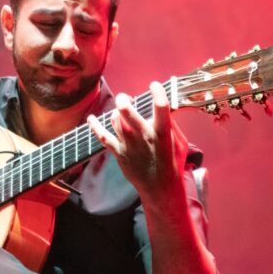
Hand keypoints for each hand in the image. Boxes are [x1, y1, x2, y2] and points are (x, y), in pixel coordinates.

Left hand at [87, 81, 188, 200]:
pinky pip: (103, 137)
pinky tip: (92, 118)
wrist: (160, 188)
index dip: (158, 93)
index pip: (161, 108)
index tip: (154, 85)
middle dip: (124, 102)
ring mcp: (129, 146)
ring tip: (122, 112)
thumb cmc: (172, 163)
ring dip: (117, 113)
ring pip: (116, 121)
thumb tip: (163, 109)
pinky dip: (95, 126)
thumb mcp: (180, 143)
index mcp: (162, 134)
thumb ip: (171, 125)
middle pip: (129, 114)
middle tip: (124, 98)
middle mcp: (144, 138)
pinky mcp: (119, 153)